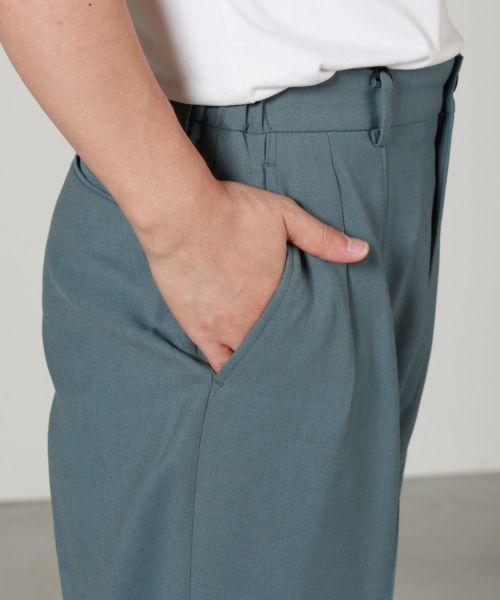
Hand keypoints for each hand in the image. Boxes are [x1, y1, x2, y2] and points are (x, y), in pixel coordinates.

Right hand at [141, 179, 368, 372]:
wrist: (180, 215)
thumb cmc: (232, 212)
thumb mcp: (285, 215)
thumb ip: (322, 238)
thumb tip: (362, 251)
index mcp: (279, 295)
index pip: (304, 326)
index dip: (312, 334)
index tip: (320, 340)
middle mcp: (254, 318)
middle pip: (280, 346)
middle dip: (291, 352)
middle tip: (300, 360)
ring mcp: (225, 327)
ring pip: (253, 358)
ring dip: (265, 361)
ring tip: (276, 369)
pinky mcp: (199, 329)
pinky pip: (219, 362)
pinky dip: (233, 370)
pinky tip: (241, 374)